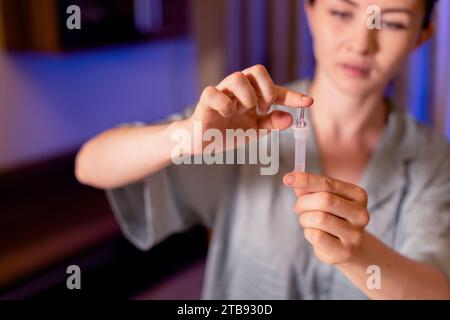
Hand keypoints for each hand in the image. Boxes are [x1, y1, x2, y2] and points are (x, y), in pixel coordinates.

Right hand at [188, 65, 313, 151]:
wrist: (203, 143)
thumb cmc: (228, 132)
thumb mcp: (254, 131)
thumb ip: (271, 123)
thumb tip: (289, 118)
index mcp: (253, 95)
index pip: (276, 90)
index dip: (293, 96)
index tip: (308, 103)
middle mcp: (238, 89)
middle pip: (257, 70)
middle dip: (266, 90)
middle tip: (264, 109)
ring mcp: (222, 92)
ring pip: (237, 77)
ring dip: (246, 97)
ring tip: (242, 112)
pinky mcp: (206, 100)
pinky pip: (215, 92)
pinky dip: (225, 105)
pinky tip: (226, 115)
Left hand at [283, 172, 369, 264]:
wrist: (346, 247)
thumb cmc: (332, 217)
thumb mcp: (324, 199)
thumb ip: (310, 189)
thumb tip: (293, 178)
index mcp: (358, 195)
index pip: (329, 183)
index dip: (306, 180)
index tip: (287, 178)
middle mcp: (361, 214)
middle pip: (325, 200)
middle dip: (304, 202)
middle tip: (297, 207)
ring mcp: (355, 234)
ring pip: (319, 218)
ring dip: (304, 219)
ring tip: (307, 221)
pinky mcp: (345, 251)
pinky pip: (316, 236)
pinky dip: (308, 232)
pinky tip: (313, 233)